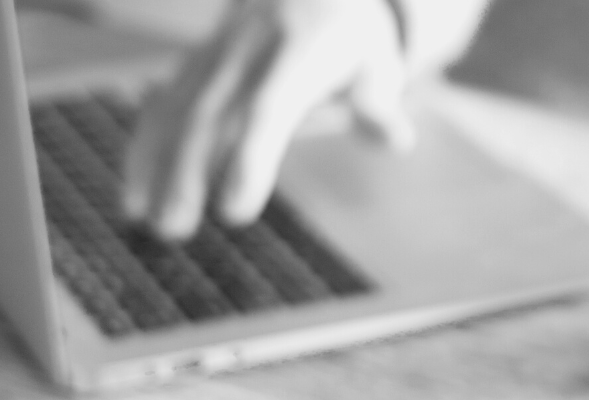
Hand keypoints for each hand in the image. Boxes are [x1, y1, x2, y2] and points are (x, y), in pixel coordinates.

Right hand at [123, 0, 412, 239]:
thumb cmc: (352, 34)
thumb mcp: (377, 61)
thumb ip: (378, 103)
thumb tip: (397, 141)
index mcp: (299, 51)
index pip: (269, 109)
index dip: (249, 159)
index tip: (234, 212)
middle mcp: (249, 50)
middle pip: (210, 112)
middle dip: (185, 170)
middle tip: (172, 227)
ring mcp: (216, 52)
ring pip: (176, 107)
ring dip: (154, 163)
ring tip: (142, 219)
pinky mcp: (196, 61)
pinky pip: (163, 102)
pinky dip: (144, 146)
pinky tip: (133, 194)